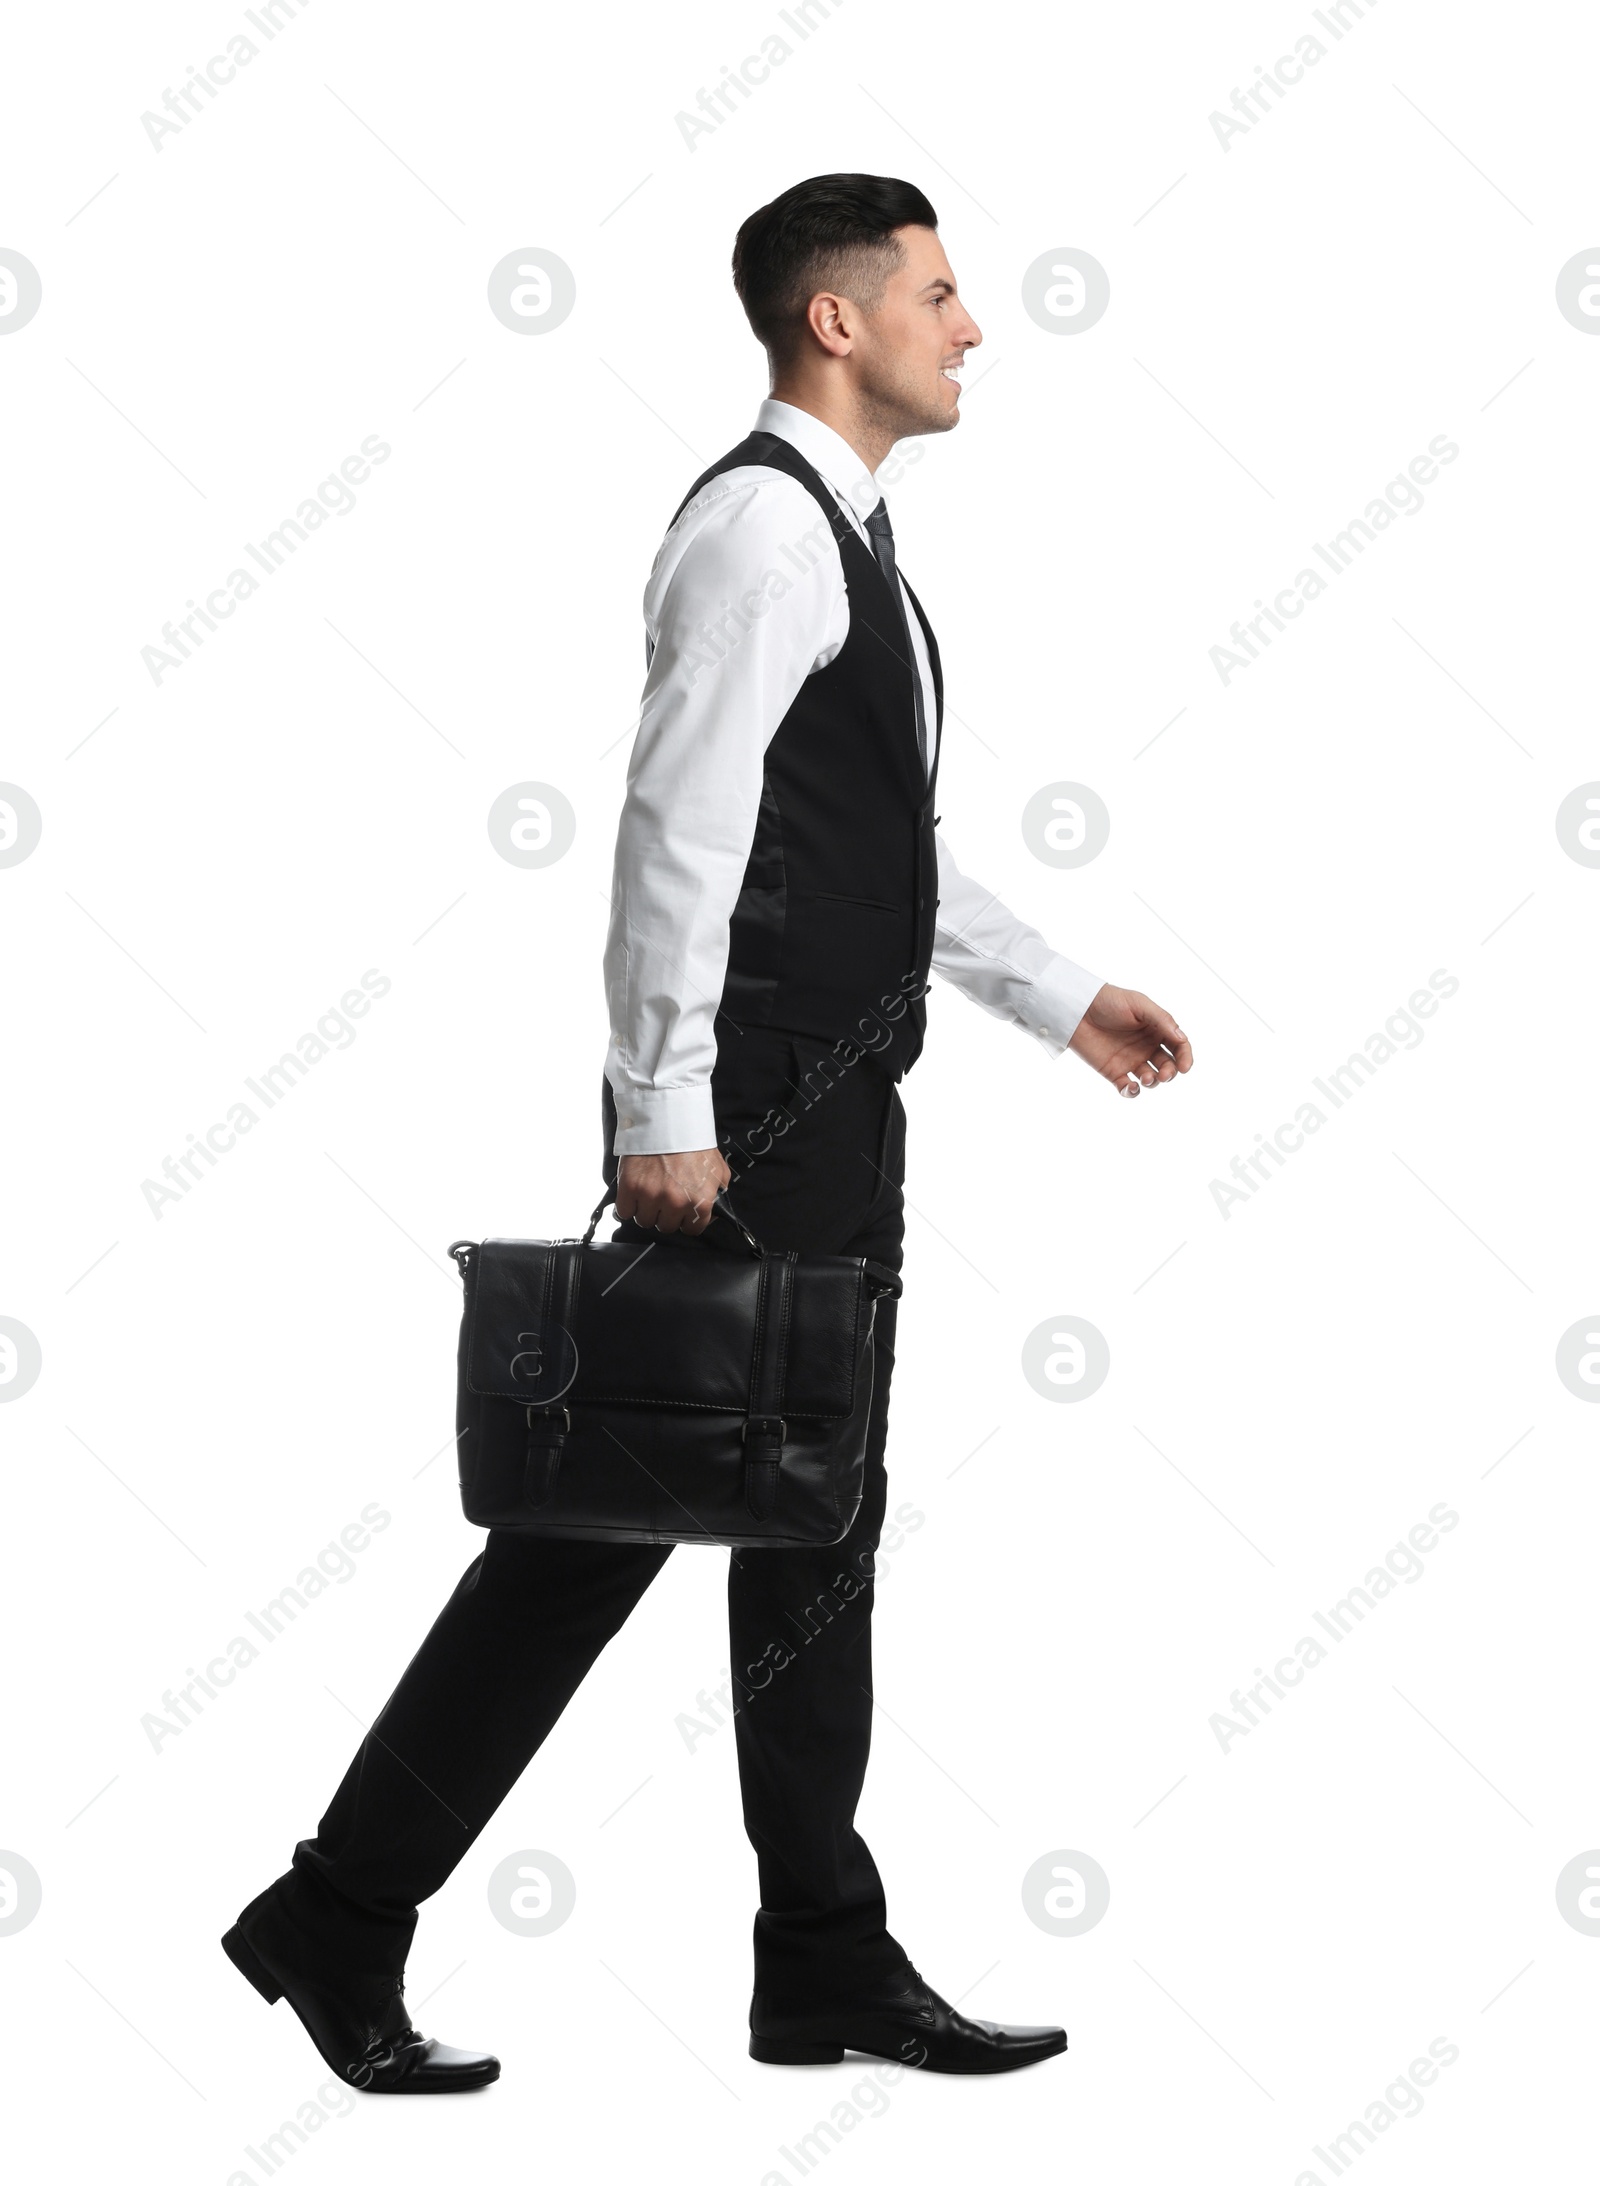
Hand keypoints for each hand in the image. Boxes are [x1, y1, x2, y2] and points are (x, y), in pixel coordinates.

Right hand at [615, 1148, 730, 1233]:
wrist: (668, 1118)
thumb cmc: (692, 1142)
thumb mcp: (717, 1169)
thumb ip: (718, 1192)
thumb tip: (713, 1210)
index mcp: (700, 1201)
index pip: (692, 1229)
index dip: (686, 1220)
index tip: (682, 1213)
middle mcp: (676, 1203)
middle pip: (666, 1226)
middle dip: (666, 1214)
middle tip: (664, 1196)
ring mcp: (651, 1196)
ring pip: (644, 1221)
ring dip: (646, 1210)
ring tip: (649, 1192)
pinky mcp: (630, 1188)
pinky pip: (625, 1212)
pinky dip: (627, 1205)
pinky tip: (634, 1194)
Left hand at [1068, 983, 1193, 1097]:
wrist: (1078, 1009)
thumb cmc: (1109, 1001)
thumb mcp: (1139, 1005)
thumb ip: (1161, 1020)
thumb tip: (1181, 1039)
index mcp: (1156, 1030)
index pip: (1178, 1046)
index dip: (1185, 1058)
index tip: (1185, 1067)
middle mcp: (1147, 1046)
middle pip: (1168, 1065)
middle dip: (1170, 1073)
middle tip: (1163, 1074)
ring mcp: (1131, 1060)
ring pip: (1151, 1079)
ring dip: (1153, 1082)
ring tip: (1146, 1078)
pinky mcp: (1114, 1071)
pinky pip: (1128, 1088)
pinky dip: (1132, 1093)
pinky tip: (1132, 1088)